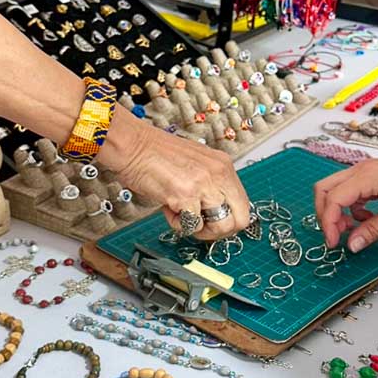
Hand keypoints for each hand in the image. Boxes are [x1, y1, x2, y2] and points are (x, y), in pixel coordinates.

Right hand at [109, 119, 250, 239]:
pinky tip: (167, 208)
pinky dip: (177, 223)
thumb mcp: (197, 164)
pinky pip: (191, 225)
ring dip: (198, 228)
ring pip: (218, 226)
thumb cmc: (157, 154)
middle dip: (220, 231)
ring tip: (180, 213)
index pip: (244, 204)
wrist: (133, 146)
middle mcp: (218, 174)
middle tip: (201, 227)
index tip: (214, 222)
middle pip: (240, 219)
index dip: (229, 220)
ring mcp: (204, 184)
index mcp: (223, 166)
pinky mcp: (186, 195)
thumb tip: (217, 211)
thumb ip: (210, 184)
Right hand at [314, 150, 377, 252]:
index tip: (333, 242)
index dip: (328, 223)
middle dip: (325, 214)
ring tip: (352, 229)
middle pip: (324, 189)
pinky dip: (349, 206)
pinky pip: (349, 190)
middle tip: (336, 235)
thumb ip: (374, 230)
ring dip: (336, 210)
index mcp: (367, 178)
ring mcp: (365, 171)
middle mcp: (361, 170)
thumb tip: (352, 244)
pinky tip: (366, 218)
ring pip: (335, 189)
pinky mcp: (371, 175)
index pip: (333, 199)